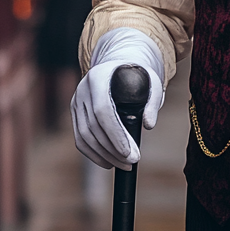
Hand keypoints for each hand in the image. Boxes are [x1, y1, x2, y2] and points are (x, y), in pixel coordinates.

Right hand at [71, 28, 164, 170]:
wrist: (118, 65)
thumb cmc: (138, 74)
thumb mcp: (151, 81)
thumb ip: (153, 101)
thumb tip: (149, 125)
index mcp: (99, 77)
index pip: (102, 110)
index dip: (115, 134)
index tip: (129, 152)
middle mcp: (83, 89)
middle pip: (92, 126)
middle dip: (112, 149)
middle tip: (132, 162)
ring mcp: (76, 101)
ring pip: (84, 135)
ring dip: (104, 155)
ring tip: (124, 165)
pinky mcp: (75, 112)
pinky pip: (80, 138)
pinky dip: (93, 154)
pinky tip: (108, 162)